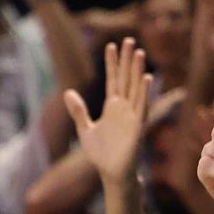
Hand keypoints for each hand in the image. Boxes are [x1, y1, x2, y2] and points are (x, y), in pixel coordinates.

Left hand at [69, 38, 150, 185]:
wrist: (112, 173)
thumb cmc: (101, 154)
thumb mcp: (85, 128)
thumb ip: (79, 110)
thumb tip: (68, 92)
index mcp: (112, 107)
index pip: (113, 79)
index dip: (112, 63)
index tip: (111, 45)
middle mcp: (124, 108)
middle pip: (126, 78)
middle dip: (126, 60)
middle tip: (129, 40)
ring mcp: (132, 115)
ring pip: (135, 88)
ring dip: (137, 70)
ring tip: (138, 52)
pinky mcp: (137, 126)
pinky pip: (141, 106)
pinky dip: (144, 92)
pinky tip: (145, 78)